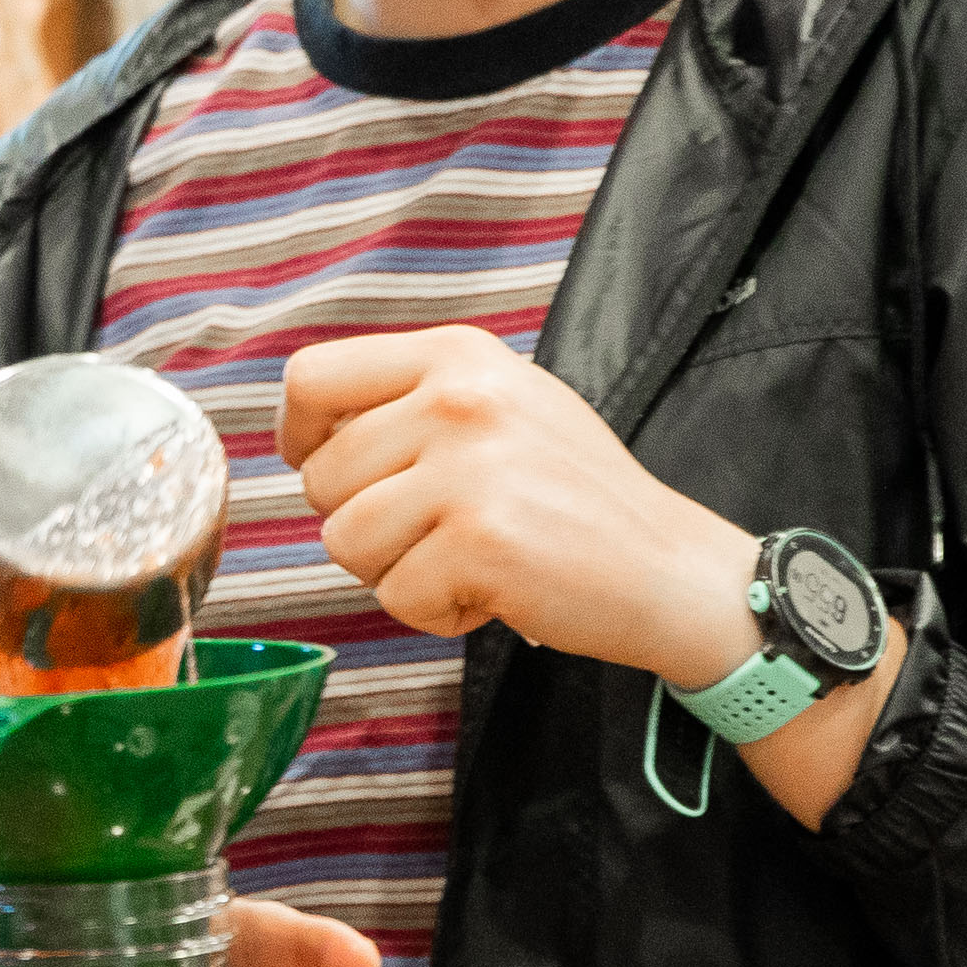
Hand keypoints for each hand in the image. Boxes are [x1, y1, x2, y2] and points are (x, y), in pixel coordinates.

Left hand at [276, 327, 756, 683]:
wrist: (667, 567)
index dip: (299, 436)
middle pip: (320, 478)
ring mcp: (469, 468)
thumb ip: (412, 400)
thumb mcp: (502, 404)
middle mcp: (459, 398)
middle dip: (365, 523)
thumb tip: (310, 429)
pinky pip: (394, 595)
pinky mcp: (481, 540)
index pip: (311, 377)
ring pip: (344, 541)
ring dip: (397, 571)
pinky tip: (495, 589)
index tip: (328, 469)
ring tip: (470, 558)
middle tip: (442, 531)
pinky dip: (436, 612)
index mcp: (457, 354)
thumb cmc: (576, 497)